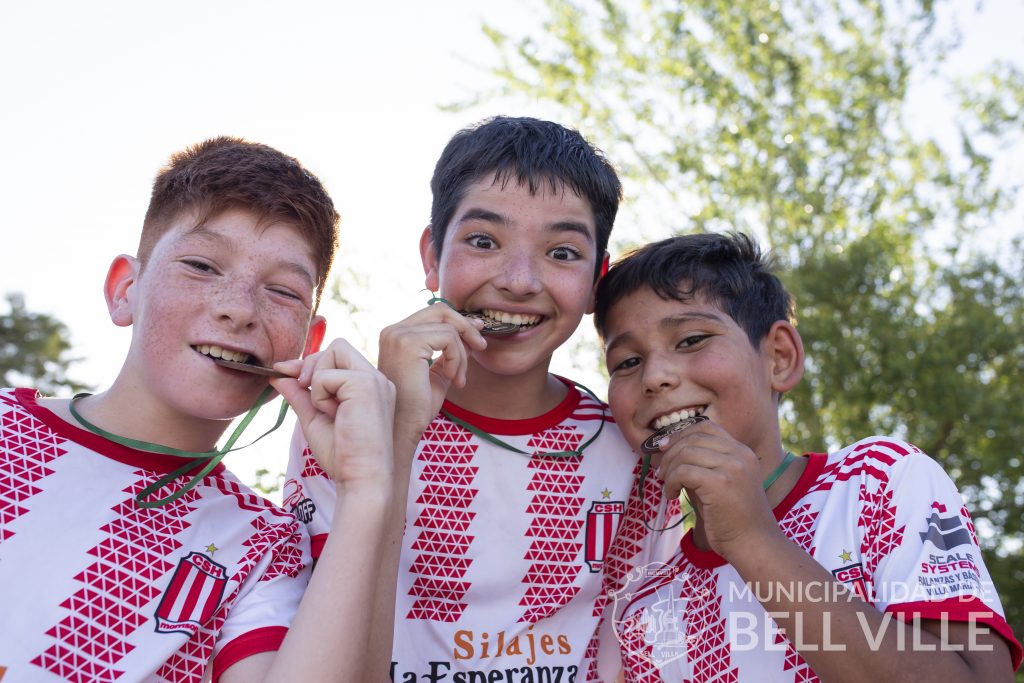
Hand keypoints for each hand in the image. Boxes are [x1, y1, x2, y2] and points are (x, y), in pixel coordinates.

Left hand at [271, 339, 395, 488]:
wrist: (361, 478)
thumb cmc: (343, 456)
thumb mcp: (314, 418)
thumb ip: (300, 395)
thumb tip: (277, 375)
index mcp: (369, 386)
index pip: (339, 355)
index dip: (311, 362)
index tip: (286, 373)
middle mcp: (376, 378)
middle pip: (337, 346)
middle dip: (312, 364)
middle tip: (304, 390)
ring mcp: (374, 379)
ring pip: (333, 351)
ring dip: (318, 381)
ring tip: (329, 411)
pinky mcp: (365, 384)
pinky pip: (326, 374)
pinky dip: (320, 395)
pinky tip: (334, 415)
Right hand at [377, 301, 485, 442]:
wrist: (404, 426)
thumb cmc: (418, 405)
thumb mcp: (437, 371)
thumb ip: (448, 350)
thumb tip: (471, 329)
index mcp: (397, 334)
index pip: (433, 313)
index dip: (459, 321)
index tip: (477, 334)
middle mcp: (394, 330)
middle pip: (441, 310)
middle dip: (466, 327)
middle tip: (481, 347)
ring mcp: (398, 334)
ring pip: (448, 327)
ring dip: (463, 354)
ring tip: (459, 378)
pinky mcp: (408, 343)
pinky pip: (448, 339)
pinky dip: (457, 359)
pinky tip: (452, 379)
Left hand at [657, 421, 780, 558]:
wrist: (754, 545)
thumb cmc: (732, 519)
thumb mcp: (717, 483)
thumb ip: (700, 465)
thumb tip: (667, 451)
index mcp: (742, 451)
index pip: (706, 427)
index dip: (681, 434)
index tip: (664, 447)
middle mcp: (740, 454)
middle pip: (693, 437)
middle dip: (670, 452)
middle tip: (661, 472)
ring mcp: (732, 467)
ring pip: (686, 453)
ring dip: (669, 470)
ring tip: (667, 487)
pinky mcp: (721, 482)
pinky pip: (684, 471)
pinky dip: (671, 482)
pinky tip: (672, 496)